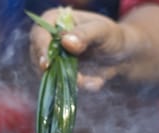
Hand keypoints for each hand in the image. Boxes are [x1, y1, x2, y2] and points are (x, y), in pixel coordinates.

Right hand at [29, 5, 158, 92]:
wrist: (121, 56)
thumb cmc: (112, 36)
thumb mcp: (103, 31)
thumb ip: (85, 34)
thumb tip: (66, 41)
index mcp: (55, 20)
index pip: (38, 33)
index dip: (40, 47)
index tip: (47, 63)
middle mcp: (49, 40)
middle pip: (37, 56)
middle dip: (55, 70)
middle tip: (75, 78)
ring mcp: (52, 59)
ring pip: (48, 74)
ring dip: (69, 80)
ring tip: (92, 80)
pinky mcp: (59, 74)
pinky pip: (61, 85)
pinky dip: (80, 86)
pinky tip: (96, 81)